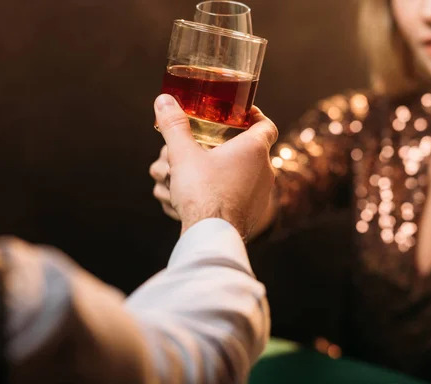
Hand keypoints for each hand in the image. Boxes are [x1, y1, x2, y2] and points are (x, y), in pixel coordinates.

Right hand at [151, 94, 277, 237]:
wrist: (213, 235)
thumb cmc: (202, 192)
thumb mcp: (183, 154)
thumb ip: (174, 125)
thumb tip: (164, 100)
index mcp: (254, 149)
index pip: (266, 125)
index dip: (255, 116)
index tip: (241, 114)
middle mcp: (266, 169)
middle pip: (256, 148)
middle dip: (236, 142)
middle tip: (215, 138)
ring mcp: (263, 193)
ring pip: (250, 172)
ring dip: (233, 167)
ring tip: (209, 166)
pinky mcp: (255, 211)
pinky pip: (246, 193)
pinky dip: (232, 188)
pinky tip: (212, 191)